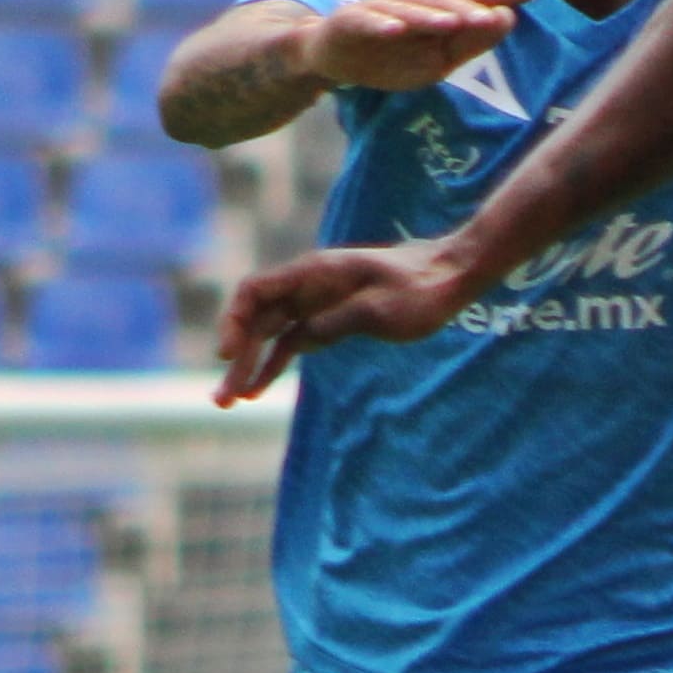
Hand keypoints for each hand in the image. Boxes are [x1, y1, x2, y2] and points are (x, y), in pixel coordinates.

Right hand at [213, 239, 479, 403]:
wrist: (451, 275)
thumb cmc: (421, 288)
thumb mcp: (379, 309)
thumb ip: (336, 322)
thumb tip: (299, 339)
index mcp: (315, 272)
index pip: (255, 291)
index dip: (234, 322)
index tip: (227, 356)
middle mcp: (308, 284)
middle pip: (256, 318)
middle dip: (236, 357)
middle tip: (222, 399)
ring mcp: (317, 300)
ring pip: (270, 332)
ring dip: (250, 365)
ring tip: (230, 401)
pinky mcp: (330, 317)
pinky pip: (293, 340)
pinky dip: (275, 363)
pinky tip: (258, 388)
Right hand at [298, 0, 537, 96]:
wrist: (332, 56)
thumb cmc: (390, 56)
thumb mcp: (436, 58)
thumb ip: (470, 42)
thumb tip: (508, 19)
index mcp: (436, 13)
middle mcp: (412, 4)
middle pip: (445, 3)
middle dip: (471, 9)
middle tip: (497, 17)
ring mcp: (382, 12)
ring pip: (411, 12)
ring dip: (432, 17)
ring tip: (453, 23)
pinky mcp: (352, 22)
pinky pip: (369, 23)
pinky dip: (382, 26)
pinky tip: (395, 30)